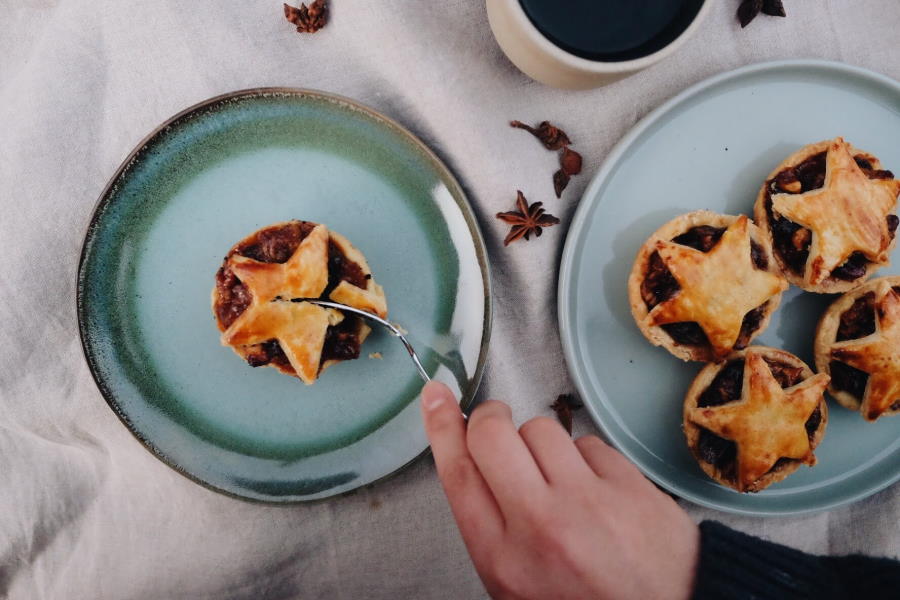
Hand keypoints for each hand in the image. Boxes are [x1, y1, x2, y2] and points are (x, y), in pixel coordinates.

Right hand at [420, 381, 698, 599]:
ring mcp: (589, 502)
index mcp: (503, 559)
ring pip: (542, 428)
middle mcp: (541, 525)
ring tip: (560, 477)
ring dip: (542, 444)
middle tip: (496, 423)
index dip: (442, 427)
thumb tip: (469, 451)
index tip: (436, 396)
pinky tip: (597, 488)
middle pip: (492, 434)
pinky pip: (589, 441)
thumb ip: (490, 523)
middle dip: (489, 416)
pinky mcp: (631, 486)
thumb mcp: (516, 582)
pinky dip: (586, 458)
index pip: (458, 474)